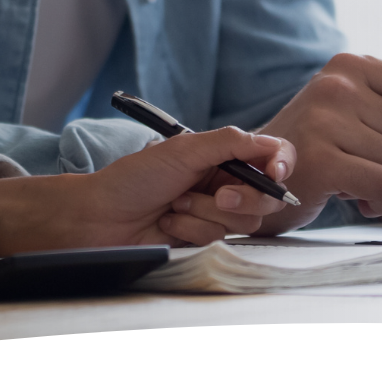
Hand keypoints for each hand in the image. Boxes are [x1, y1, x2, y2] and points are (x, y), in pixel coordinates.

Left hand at [0, 126, 296, 254]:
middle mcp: (221, 183)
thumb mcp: (183, 150)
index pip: (269, 157)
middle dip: (240, 198)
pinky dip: (193, 229)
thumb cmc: (134, 178)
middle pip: (265, 197)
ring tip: (175, 204)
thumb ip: (229, 143)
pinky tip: (169, 223)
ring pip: (244, 221)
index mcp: (219, 155)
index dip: (280, 165)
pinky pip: (219, 238)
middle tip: (214, 196)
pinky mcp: (203, 238)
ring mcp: (214, 212)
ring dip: (206, 213)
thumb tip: (271, 144)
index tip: (274, 172)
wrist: (102, 217)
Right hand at [253, 52, 381, 232]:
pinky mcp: (319, 158)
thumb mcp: (371, 111)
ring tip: (348, 174)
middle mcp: (335, 84)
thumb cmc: (321, 144)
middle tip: (359, 157)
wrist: (256, 177)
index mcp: (350, 65)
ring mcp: (323, 119)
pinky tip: (352, 196)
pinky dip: (377, 201)